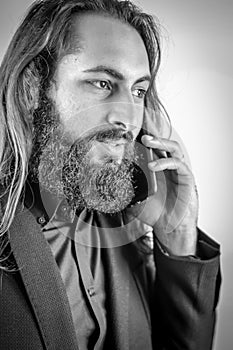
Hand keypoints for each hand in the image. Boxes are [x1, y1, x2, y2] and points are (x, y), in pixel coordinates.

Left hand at [127, 134, 198, 255]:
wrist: (168, 227)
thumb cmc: (153, 212)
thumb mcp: (133, 198)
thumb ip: (123, 190)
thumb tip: (104, 184)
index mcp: (155, 168)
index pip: (151, 149)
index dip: (142, 141)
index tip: (130, 135)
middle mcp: (167, 166)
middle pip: (163, 144)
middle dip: (152, 137)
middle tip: (140, 135)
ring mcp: (178, 170)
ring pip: (173, 149)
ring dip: (160, 143)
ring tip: (148, 142)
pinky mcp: (186, 177)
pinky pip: (178, 164)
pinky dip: (165, 162)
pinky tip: (153, 166)